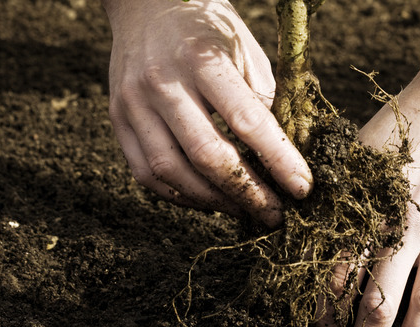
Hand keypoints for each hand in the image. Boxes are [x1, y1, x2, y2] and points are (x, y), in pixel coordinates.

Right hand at [103, 0, 311, 225]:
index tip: (302, 188)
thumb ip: (264, 101)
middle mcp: (162, 82)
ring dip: (214, 202)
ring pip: (172, 172)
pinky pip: (147, 175)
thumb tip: (285, 158)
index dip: (278, 160)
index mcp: (202, 58)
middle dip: (247, 193)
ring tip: (245, 210)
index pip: (247, 120)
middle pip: (207, 155)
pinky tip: (209, 200)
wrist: (146, 5)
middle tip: (275, 213)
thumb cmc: (207, 30)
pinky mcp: (117, 120)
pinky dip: (181, 195)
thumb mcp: (246, 52)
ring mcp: (133, 103)